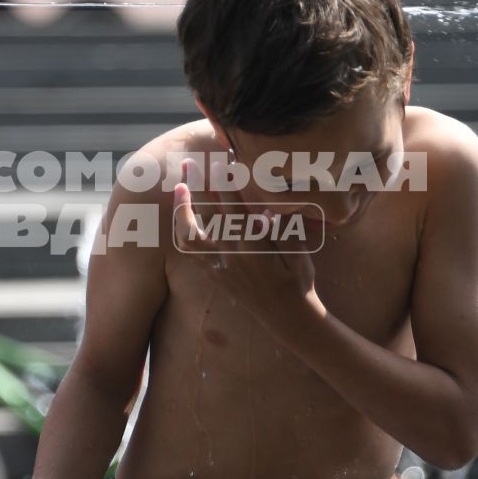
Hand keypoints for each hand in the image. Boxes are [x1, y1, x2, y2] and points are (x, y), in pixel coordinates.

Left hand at [173, 158, 320, 324]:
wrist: (287, 317)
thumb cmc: (298, 279)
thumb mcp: (298, 251)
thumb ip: (282, 227)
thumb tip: (267, 205)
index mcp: (254, 247)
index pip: (234, 208)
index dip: (225, 183)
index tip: (220, 162)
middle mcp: (231, 255)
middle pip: (206, 215)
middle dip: (197, 186)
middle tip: (189, 163)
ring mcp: (219, 266)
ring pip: (189, 235)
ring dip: (182, 209)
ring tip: (179, 188)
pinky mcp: (214, 274)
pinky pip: (191, 252)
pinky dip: (183, 231)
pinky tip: (182, 216)